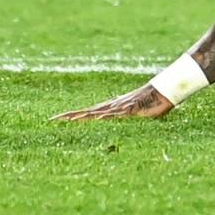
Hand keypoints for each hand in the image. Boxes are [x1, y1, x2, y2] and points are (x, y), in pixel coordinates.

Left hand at [51, 84, 174, 120]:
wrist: (162, 92)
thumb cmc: (148, 103)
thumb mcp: (132, 114)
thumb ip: (123, 118)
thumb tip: (116, 123)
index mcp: (109, 108)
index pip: (87, 112)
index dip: (72, 116)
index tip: (56, 119)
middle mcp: (111, 106)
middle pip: (87, 112)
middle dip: (70, 116)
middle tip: (52, 120)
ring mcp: (119, 107)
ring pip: (97, 112)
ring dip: (83, 116)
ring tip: (69, 120)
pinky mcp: (129, 110)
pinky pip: (115, 114)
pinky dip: (106, 115)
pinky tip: (97, 118)